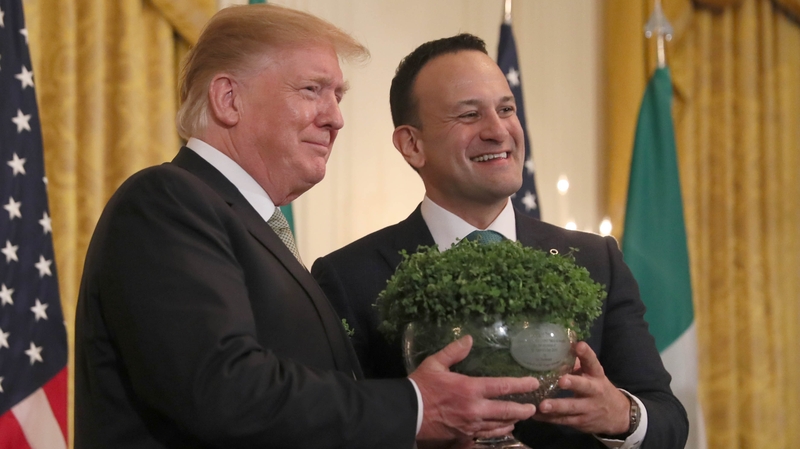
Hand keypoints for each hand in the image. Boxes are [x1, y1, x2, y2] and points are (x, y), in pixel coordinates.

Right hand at [409, 335, 538, 443]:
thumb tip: (469, 339)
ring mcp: (471, 424)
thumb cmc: (421, 386)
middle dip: (523, 409)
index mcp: (470, 388)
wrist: (407, 413)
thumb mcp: (435, 363)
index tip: (533, 383)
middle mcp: (475, 408)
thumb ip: (454, 351)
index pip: (502, 386)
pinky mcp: (464, 435)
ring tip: (520, 418)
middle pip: (506, 410)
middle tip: (533, 407)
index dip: (520, 385)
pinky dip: (498, 431)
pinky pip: (486, 434)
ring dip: (512, 421)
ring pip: (499, 425)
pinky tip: (502, 428)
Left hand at [533, 341, 630, 434]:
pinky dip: (549, 419)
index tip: (579, 345)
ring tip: (542, 405)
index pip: (593, 363)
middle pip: (584, 387)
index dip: (586, 354)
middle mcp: (594, 391)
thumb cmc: (599, 389)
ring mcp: (588, 408)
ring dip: (556, 406)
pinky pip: (563, 420)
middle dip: (573, 383)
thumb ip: (579, 363)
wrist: (618, 416)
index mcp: (597, 376)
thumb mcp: (594, 375)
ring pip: (571, 407)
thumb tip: (562, 344)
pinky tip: (535, 415)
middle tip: (561, 381)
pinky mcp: (580, 422)